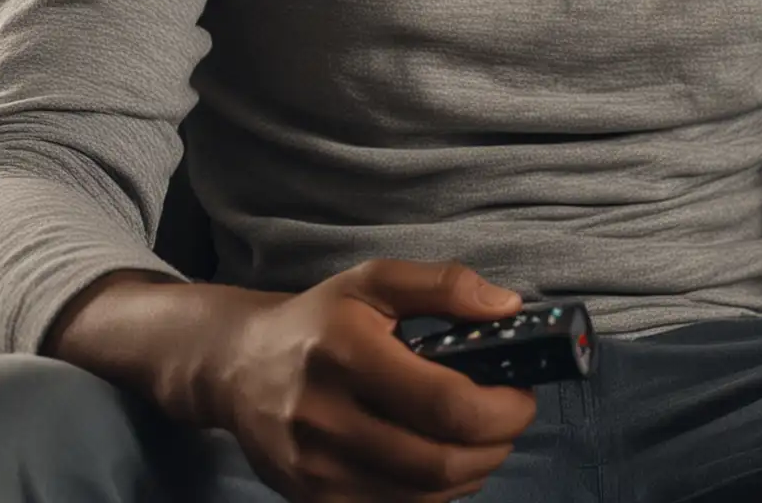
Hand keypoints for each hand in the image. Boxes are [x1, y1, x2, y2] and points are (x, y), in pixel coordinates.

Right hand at [211, 257, 537, 502]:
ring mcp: (317, 471)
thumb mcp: (374, 281)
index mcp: (346, 353)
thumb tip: (508, 306)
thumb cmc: (318, 319)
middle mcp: (327, 418)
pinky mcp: (314, 502)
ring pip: (423, 498)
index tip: (522, 392)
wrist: (239, 367)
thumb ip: (443, 285)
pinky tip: (444, 461)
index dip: (500, 407)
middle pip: (439, 461)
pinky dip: (435, 494)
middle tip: (511, 417)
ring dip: (472, 473)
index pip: (444, 403)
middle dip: (496, 445)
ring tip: (482, 437)